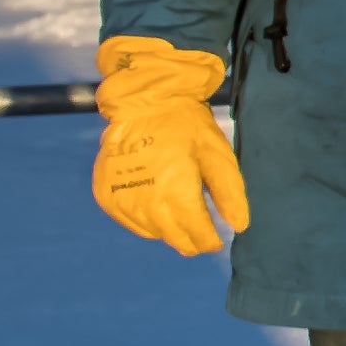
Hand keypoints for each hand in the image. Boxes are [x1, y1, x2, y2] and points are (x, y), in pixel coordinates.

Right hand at [89, 37, 247, 256]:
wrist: (143, 104)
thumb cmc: (187, 127)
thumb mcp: (217, 155)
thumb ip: (229, 194)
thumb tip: (239, 227)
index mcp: (175, 192)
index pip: (195, 234)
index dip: (209, 241)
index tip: (217, 241)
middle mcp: (145, 202)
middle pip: (173, 237)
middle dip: (191, 240)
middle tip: (202, 234)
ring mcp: (121, 200)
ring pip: (152, 232)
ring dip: (169, 230)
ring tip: (182, 218)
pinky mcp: (105, 195)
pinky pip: (130, 222)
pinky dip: (146, 222)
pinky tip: (157, 209)